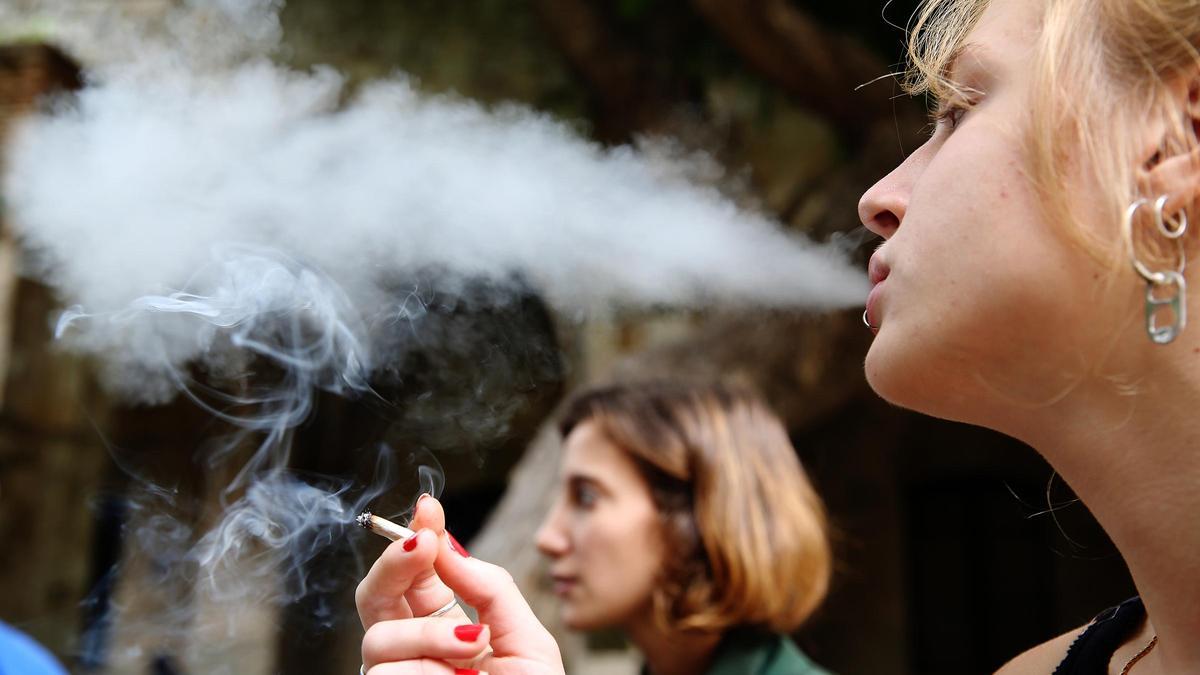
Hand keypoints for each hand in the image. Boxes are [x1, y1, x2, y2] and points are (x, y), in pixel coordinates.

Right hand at [356, 495, 563, 674]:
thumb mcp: (528, 639)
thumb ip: (490, 589)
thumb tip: (446, 544)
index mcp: (445, 627)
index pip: (417, 575)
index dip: (416, 538)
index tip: (429, 508)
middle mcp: (413, 652)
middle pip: (376, 595)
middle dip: (394, 562)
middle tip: (423, 546)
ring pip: (378, 636)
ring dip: (429, 635)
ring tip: (473, 648)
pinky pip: (385, 673)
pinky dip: (425, 671)